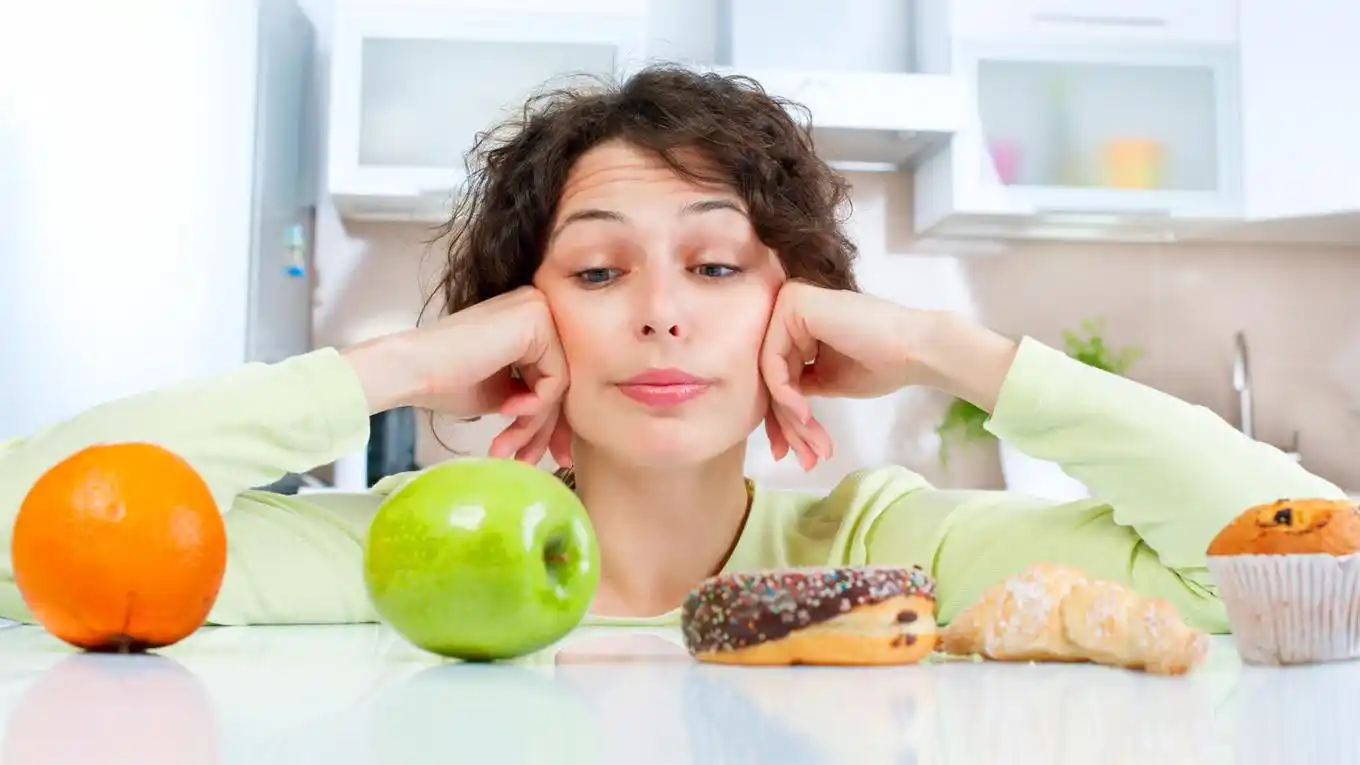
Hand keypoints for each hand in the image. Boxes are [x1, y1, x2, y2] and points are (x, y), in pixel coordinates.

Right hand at [342, 287, 572, 467]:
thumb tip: (564, 433)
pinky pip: (555, 377)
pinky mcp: (536, 320)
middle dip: (544, 428)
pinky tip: (506, 410)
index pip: (555, 376)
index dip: (551, 421)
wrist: (411, 369)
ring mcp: (539, 310)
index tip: (548, 455)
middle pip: (560, 379)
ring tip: (506, 445)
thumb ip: (534, 400)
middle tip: (529, 460)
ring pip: (558, 383)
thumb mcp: (504, 394)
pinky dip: (535, 404)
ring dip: (533, 423)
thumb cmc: (445, 381)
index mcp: (530, 322)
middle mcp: (539, 308)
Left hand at [759, 281, 1016, 470]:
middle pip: (771, 375)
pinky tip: (805, 417)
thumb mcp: (828, 380)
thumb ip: (798, 385)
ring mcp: (789, 302)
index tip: (794, 453)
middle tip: (804, 459)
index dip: (783, 419)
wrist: (917, 350)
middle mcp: (789, 307)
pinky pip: (773, 361)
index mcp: (797, 322)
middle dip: (786, 425)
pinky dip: (785, 395)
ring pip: (769, 373)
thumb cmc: (882, 364)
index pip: (777, 374)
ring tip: (812, 446)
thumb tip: (773, 404)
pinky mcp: (794, 304)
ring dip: (789, 418)